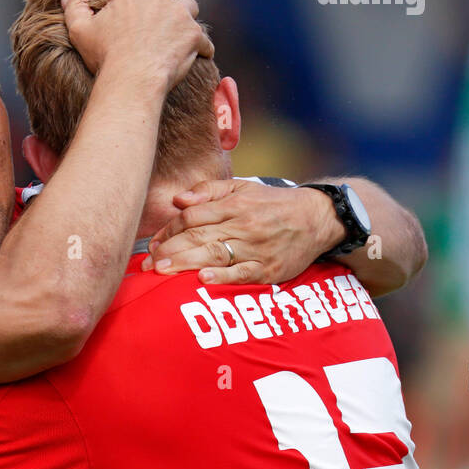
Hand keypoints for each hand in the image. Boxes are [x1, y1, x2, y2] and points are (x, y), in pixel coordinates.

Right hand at [63, 0, 213, 92]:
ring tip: (177, 26)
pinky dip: (200, 45)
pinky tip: (197, 53)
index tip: (114, 2)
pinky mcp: (193, 35)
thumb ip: (74, 9)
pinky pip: (203, 38)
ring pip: (187, 3)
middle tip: (149, 16)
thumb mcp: (81, 32)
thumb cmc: (105, 57)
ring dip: (183, 12)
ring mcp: (178, 14)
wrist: (133, 79)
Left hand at [143, 178, 346, 284]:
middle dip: (171, 250)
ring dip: (186, 263)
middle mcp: (244, 225)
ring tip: (163, 271)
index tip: (154, 244)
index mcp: (235, 204)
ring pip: (216, 254)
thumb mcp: (244, 188)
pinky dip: (223, 277)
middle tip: (149, 264)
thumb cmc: (274, 204)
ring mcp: (256, 248)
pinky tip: (203, 279)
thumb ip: (210, 191)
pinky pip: (242, 274)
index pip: (193, 216)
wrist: (319, 218)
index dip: (170, 229)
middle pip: (199, 236)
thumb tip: (178, 199)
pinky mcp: (268, 269)